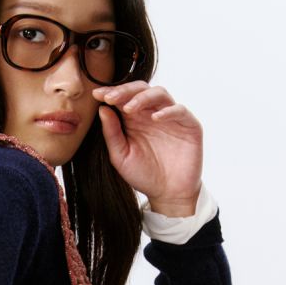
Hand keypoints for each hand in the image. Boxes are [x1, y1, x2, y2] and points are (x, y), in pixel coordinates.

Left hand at [91, 81, 202, 213]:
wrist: (167, 195)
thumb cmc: (143, 175)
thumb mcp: (121, 156)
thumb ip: (111, 134)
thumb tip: (102, 109)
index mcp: (135, 119)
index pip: (123, 98)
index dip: (111, 93)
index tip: (97, 95)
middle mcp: (152, 113)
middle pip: (141, 89)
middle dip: (125, 91)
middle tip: (111, 97)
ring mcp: (171, 117)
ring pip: (160, 93)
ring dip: (143, 97)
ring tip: (129, 108)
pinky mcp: (189, 125)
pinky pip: (180, 110)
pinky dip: (168, 111)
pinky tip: (155, 118)